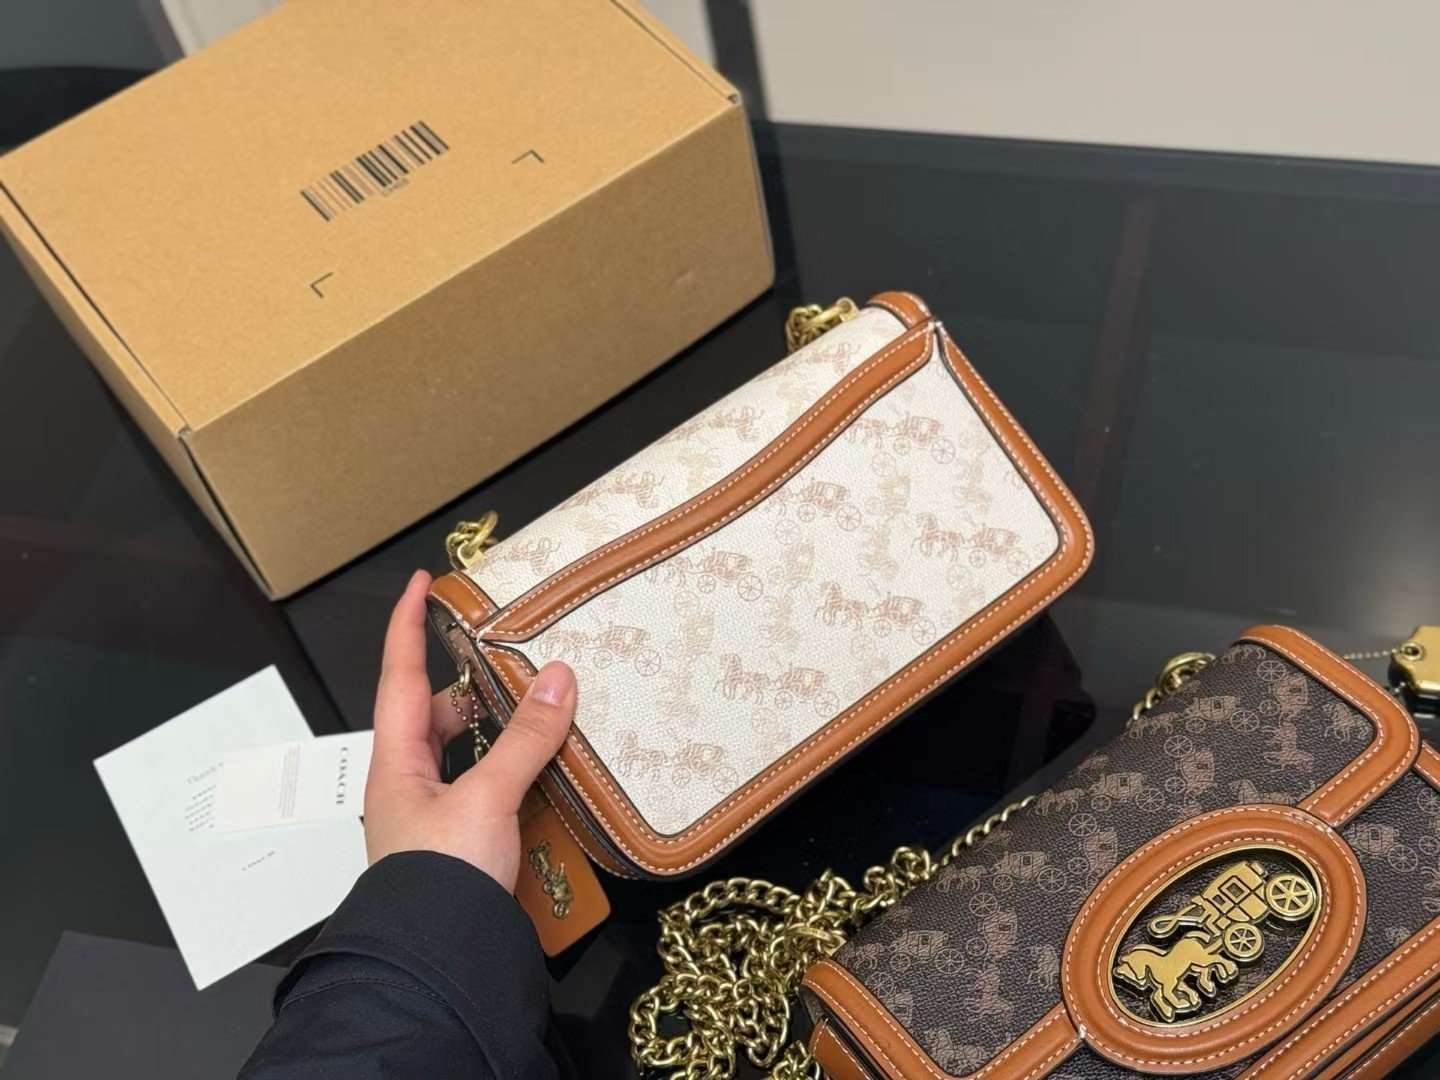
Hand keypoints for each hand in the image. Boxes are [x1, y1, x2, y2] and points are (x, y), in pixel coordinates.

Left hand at [363, 569, 575, 890]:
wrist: (435, 966)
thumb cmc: (442, 875)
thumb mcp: (485, 798)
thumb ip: (523, 738)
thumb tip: (558, 676)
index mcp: (396, 763)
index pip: (399, 676)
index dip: (406, 625)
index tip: (421, 581)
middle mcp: (409, 787)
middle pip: (437, 717)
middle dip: (471, 683)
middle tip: (511, 655)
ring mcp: (436, 821)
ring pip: (466, 757)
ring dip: (500, 732)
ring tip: (543, 708)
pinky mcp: (465, 850)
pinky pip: (490, 793)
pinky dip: (516, 774)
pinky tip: (550, 771)